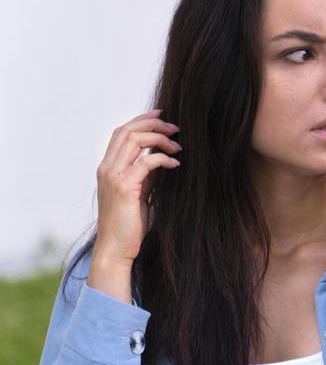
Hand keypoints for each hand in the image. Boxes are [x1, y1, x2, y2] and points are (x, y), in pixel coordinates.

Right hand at [92, 108, 181, 266]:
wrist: (115, 248)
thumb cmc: (128, 223)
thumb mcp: (138, 193)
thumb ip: (145, 175)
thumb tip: (162, 159)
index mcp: (107, 168)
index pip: (121, 133)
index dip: (141, 120)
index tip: (162, 116)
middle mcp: (106, 168)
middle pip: (127, 131)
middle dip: (153, 124)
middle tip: (175, 128)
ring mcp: (113, 177)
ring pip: (135, 141)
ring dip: (160, 138)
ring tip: (178, 146)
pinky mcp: (124, 188)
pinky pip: (146, 162)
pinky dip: (163, 158)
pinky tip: (176, 164)